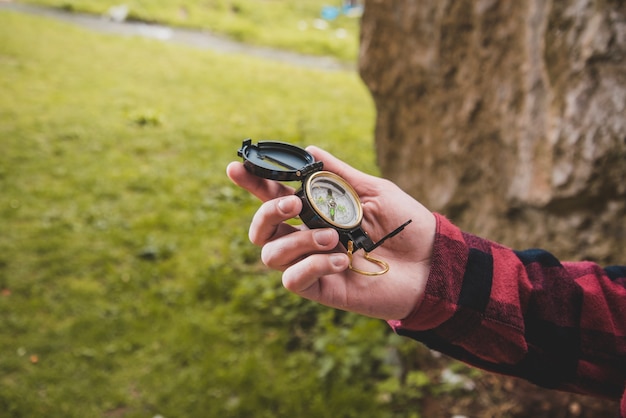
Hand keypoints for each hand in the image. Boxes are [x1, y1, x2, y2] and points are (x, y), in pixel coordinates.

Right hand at [226, 146, 435, 319]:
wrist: (432, 263)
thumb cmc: (406, 225)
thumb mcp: (374, 190)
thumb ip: (339, 174)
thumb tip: (309, 148)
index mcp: (317, 212)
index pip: (274, 197)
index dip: (253, 183)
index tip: (235, 168)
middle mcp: (308, 237)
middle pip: (261, 229)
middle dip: (267, 213)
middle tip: (292, 206)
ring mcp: (313, 264)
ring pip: (271, 254)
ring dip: (299, 241)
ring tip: (334, 238)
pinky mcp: (322, 289)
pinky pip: (293, 280)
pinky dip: (313, 265)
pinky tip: (344, 261)